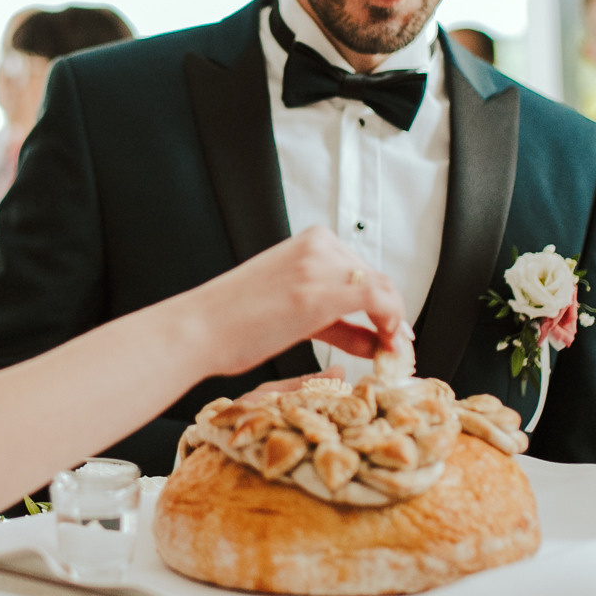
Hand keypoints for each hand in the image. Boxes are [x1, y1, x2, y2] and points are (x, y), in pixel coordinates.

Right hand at [195, 227, 402, 373]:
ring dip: (394, 323)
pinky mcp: (319, 293)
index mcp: (311, 241)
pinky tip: (388, 344)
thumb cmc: (236, 324)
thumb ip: (339, 324)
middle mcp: (319, 246)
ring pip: (382, 288)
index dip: (385, 304)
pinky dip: (391, 320)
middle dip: (392, 317)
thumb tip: (377, 341)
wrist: (198, 329)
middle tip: (397, 349)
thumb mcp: (295, 314)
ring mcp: (319, 266)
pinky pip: (377, 298)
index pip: (364, 270)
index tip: (392, 334)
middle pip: (377, 279)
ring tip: (392, 354)